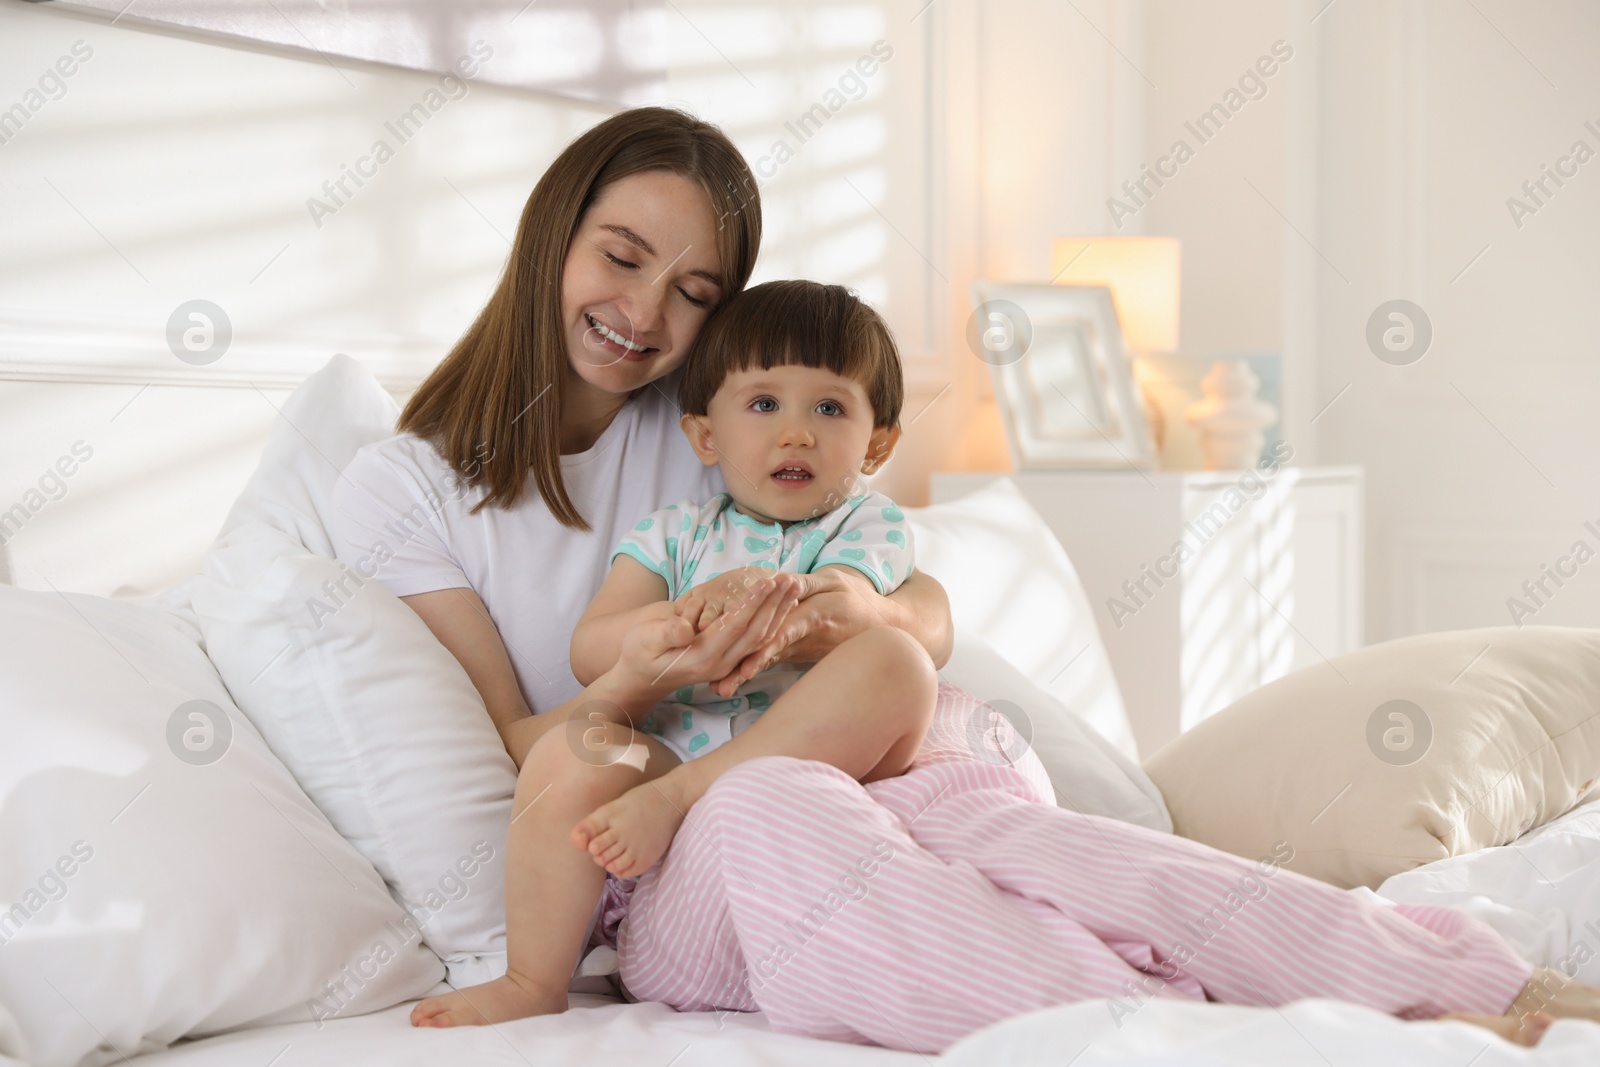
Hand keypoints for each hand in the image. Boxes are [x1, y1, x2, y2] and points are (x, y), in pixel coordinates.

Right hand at [613, 574, 800, 703]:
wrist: (639, 678)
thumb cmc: (638, 654)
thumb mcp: (643, 641)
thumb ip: (665, 634)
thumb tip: (685, 627)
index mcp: (703, 657)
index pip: (736, 627)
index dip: (753, 603)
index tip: (767, 581)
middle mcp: (721, 663)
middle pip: (756, 631)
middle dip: (775, 604)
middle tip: (790, 578)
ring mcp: (727, 664)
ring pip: (761, 636)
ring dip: (779, 610)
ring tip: (793, 585)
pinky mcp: (729, 660)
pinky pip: (757, 640)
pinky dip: (773, 620)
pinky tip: (782, 604)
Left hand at [707, 567, 881, 695]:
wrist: (874, 623)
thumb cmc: (852, 597)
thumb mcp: (833, 582)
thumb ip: (807, 583)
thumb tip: (782, 581)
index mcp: (813, 618)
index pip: (785, 635)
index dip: (765, 651)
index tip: (746, 668)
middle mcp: (804, 639)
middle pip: (770, 655)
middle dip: (745, 670)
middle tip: (722, 686)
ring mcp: (800, 649)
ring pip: (769, 661)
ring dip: (745, 675)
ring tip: (722, 689)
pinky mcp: (797, 653)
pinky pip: (773, 660)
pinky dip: (753, 669)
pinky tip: (733, 679)